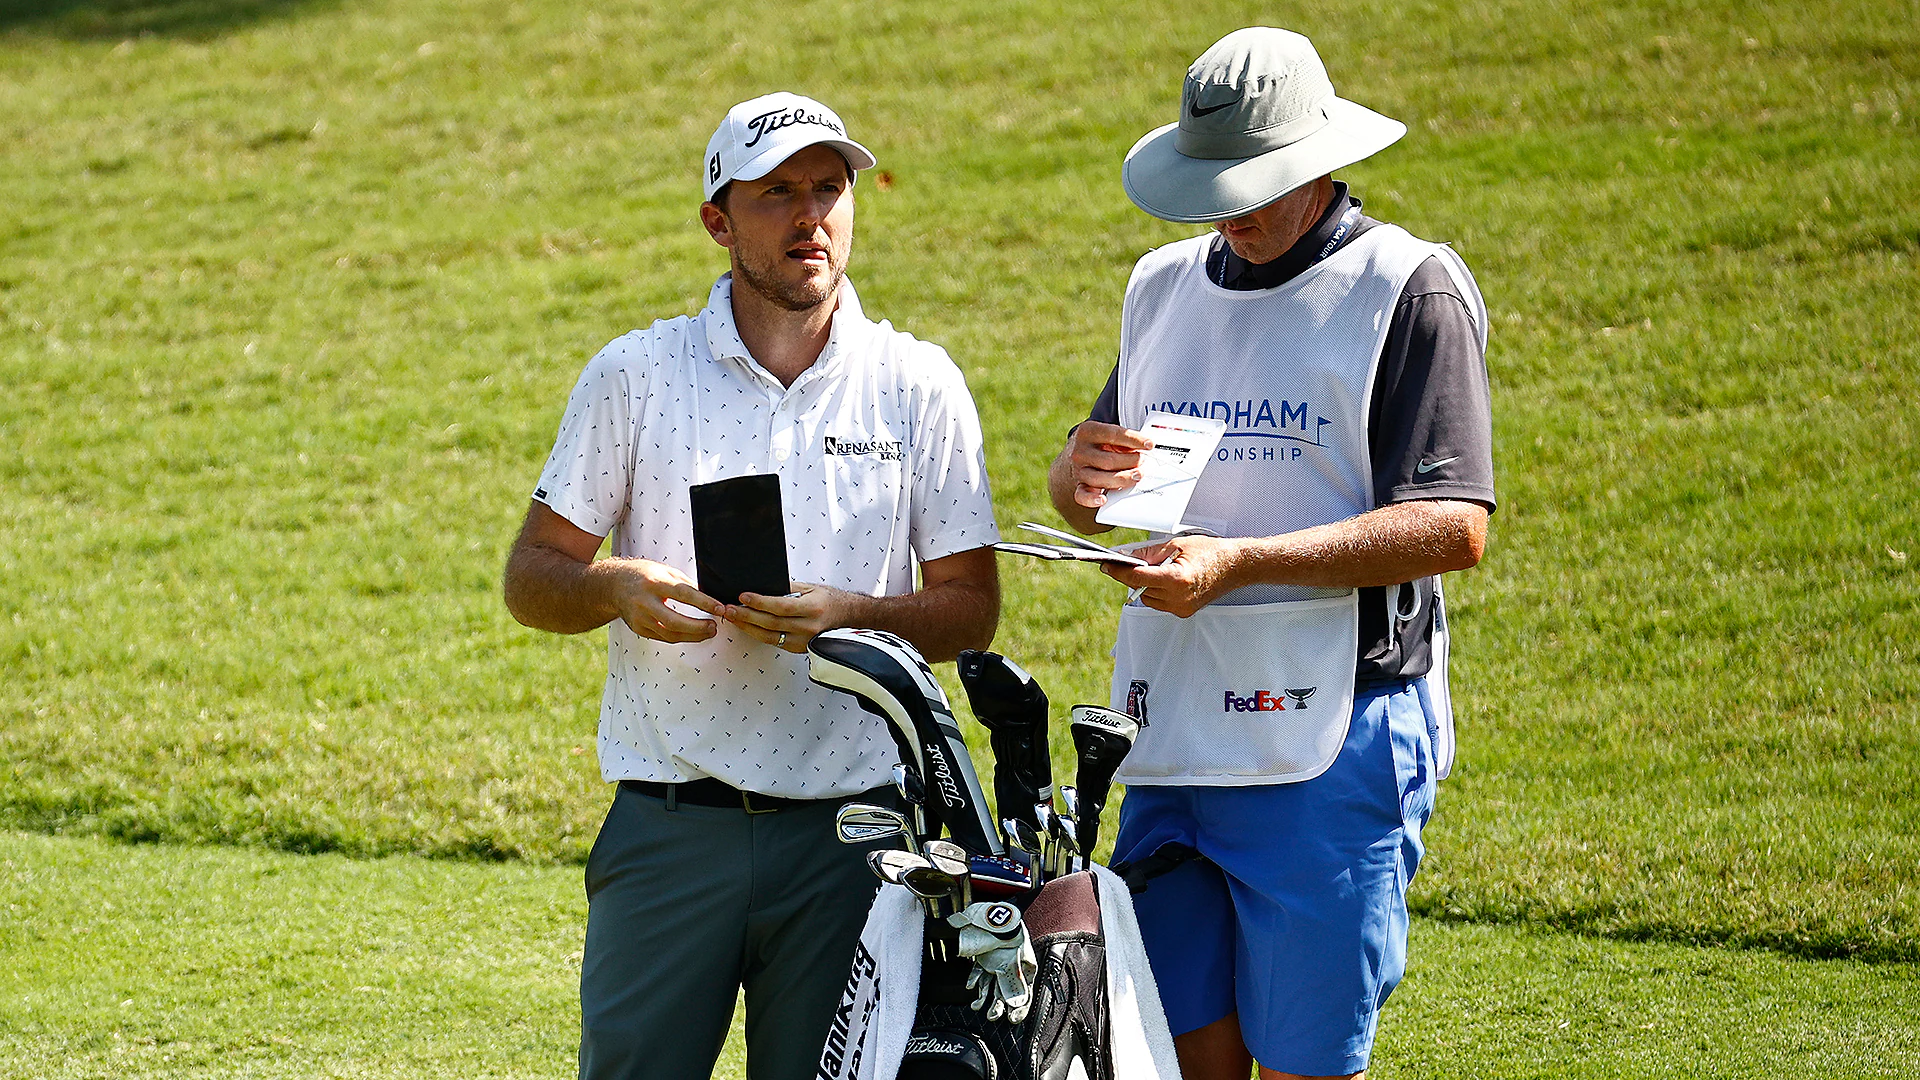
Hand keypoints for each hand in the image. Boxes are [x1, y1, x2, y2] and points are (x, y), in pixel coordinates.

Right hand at [605, 559, 724, 642]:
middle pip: (675, 621)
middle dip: (698, 627)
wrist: (614, 585)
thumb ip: (686, 584)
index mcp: (654, 582)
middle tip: (715, 626)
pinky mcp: (638, 628)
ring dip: (693, 636)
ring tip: (709, 631)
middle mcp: (644, 601)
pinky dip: (681, 637)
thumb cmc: (644, 575)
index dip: (704, 603)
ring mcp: (639, 618)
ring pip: (670, 634)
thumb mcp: (665, 571)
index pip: (683, 594)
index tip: (720, 608)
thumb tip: (709, 596)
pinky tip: (693, 634)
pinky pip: (663, 638)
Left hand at [724, 582, 860, 652]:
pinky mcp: (799, 649)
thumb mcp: (811, 588)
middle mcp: (809, 627)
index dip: (759, 602)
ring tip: (733, 618)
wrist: (849, 617)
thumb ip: (787, 588)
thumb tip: (763, 586)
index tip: (742, 596)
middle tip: (729, 609)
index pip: (780, 606)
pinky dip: (759, 635)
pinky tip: (747, 627)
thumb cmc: (829, 600)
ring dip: (748, 627)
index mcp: (812, 608)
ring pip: (770, 636)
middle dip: (747, 616)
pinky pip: (775, 642)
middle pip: (771, 623)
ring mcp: (804, 641)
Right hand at [1061, 422, 1152, 509]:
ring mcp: (1078, 470)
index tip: (1149, 445)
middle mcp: (1079, 451)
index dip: (1134, 440)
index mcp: (1087, 432)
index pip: (1113, 435)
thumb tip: (1146, 447)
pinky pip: (1082, 496)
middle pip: (1108, 460)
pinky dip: (1092, 499)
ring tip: (1136, 475)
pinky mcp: (1078, 485)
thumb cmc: (1099, 443)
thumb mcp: (1108, 434)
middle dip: (1131, 462)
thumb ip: (1124, 439)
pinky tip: (1103, 499)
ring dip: (1122, 479)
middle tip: (1143, 462)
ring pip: (1099, 478)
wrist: (1076, 454)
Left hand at [1103, 535, 1245, 617]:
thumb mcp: (1176, 545)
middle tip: (1126, 562)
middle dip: (1131, 574)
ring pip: (1146, 596)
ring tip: (1158, 568)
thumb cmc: (1210, 553)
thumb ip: (1148, 552)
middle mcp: (1178, 598)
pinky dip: (1155, 591)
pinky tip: (1166, 579)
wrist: (1235, 566)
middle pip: (1139, 587)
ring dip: (1144, 583)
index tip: (1105, 565)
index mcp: (1176, 579)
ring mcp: (1181, 608)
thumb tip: (1125, 555)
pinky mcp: (1183, 612)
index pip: (1137, 577)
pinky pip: (1158, 602)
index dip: (1118, 570)